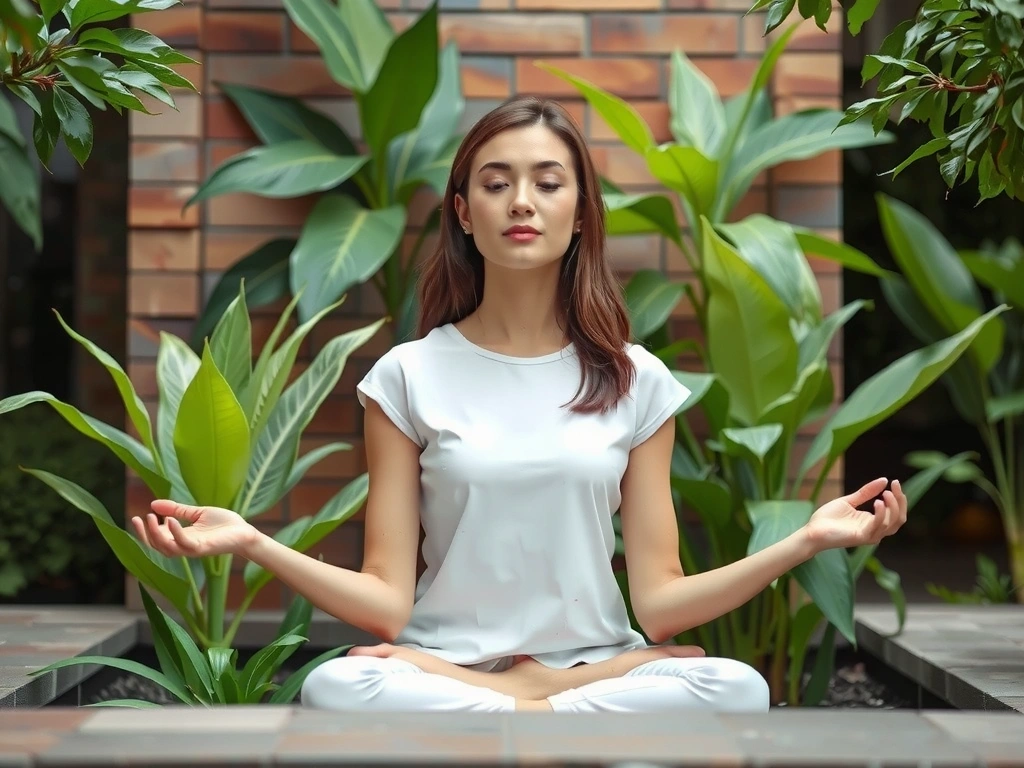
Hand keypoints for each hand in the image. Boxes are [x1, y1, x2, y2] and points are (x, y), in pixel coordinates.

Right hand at [131, 500, 258, 558]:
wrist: (245, 531)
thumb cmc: (224, 524)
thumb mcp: (197, 513)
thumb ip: (177, 510)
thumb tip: (154, 503)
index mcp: (182, 538)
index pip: (157, 539)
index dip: (145, 530)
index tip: (137, 516)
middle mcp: (184, 546)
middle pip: (157, 546)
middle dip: (145, 534)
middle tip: (136, 518)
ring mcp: (193, 548)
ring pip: (167, 548)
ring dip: (155, 534)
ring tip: (150, 517)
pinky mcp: (203, 548)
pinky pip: (185, 544)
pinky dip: (175, 533)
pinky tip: (170, 520)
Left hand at [804, 478, 906, 552]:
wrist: (812, 530)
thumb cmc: (828, 518)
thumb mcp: (849, 501)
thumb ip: (866, 492)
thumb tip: (884, 480)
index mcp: (873, 522)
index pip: (895, 512)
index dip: (899, 498)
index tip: (895, 481)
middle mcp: (875, 530)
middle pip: (898, 519)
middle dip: (900, 501)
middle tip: (895, 485)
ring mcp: (869, 535)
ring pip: (892, 524)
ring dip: (892, 507)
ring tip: (885, 493)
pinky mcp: (862, 537)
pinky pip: (877, 527)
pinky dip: (880, 514)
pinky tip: (877, 502)